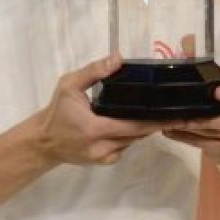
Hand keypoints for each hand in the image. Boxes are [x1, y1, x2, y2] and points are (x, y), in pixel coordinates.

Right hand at [36, 54, 168, 164]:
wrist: (43, 142)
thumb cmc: (57, 112)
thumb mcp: (69, 85)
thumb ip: (94, 71)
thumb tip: (118, 58)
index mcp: (95, 128)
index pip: (134, 126)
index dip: (156, 121)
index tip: (175, 115)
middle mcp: (103, 147)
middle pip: (138, 135)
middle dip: (154, 123)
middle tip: (170, 110)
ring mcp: (104, 157)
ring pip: (133, 141)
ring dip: (141, 128)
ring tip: (150, 112)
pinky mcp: (104, 162)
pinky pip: (124, 147)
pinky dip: (129, 136)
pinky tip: (125, 124)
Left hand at [163, 83, 219, 165]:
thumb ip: (212, 84)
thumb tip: (186, 69)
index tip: (217, 92)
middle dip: (202, 120)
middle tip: (185, 118)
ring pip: (210, 133)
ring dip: (189, 129)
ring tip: (171, 123)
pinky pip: (202, 143)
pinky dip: (184, 137)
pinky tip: (170, 132)